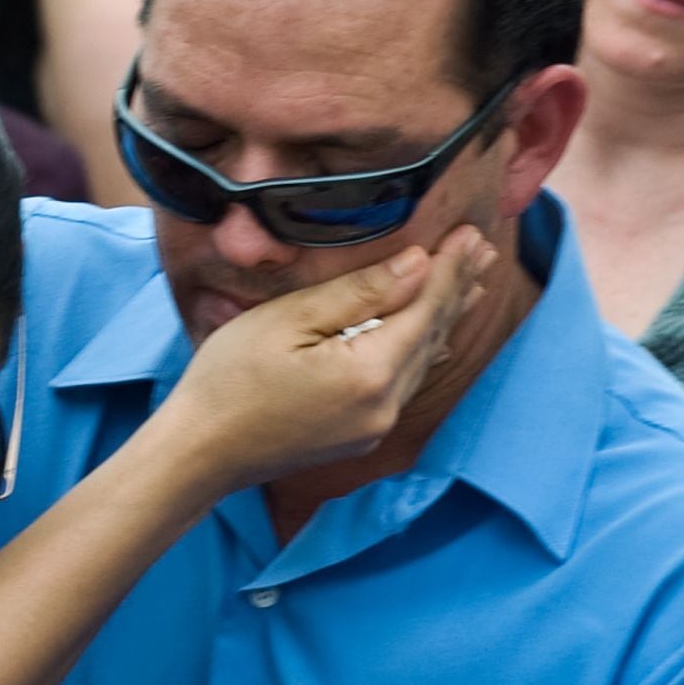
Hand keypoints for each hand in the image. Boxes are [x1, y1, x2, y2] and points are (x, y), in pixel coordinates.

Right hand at [160, 225, 497, 491]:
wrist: (200, 453)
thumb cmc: (228, 379)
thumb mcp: (287, 320)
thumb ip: (358, 293)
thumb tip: (417, 265)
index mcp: (369, 373)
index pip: (426, 307)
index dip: (450, 267)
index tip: (471, 232)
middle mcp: (384, 405)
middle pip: (432, 333)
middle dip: (457, 287)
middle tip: (484, 247)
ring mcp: (375, 425)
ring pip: (422, 359)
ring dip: (444, 317)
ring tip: (470, 281)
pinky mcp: (360, 433)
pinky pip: (404, 382)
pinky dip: (421, 347)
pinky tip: (432, 333)